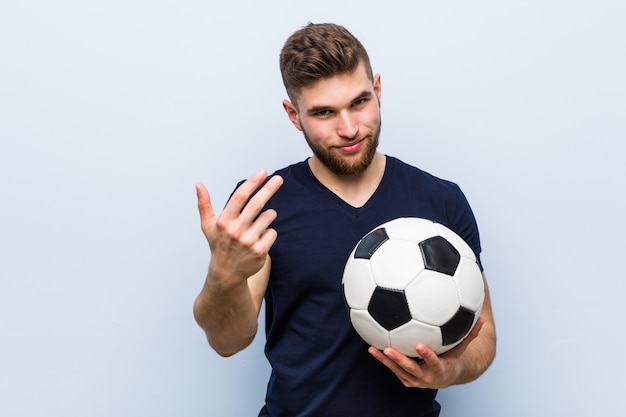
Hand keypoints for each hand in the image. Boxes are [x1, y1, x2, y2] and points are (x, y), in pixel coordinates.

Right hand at [196, 170, 282, 285]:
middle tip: (279, 179)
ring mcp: (248, 241)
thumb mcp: (208, 226)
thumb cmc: (219, 245)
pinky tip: (261, 237)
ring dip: (269, 214)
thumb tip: (198, 184)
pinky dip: (269, 231)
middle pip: (256, 204)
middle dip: (268, 189)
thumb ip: (204, 204)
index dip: (252, 183)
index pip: (239, 197)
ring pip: (267, 217)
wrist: (227, 274)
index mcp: (224, 222)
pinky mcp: (260, 251)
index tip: (262, 172)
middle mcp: (236, 231)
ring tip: (263, 218)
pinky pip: (272, 232)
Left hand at [368, 317, 484, 388]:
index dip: (426, 354)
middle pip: (411, 369)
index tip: (419, 344)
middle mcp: (426, 376)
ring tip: (373, 348)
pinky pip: (392, 368)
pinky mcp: (405, 378)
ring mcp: (414, 379)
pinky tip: (371, 346)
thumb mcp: (461, 348)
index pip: (433, 362)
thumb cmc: (452, 357)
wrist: (445, 377)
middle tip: (389, 348)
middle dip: (399, 360)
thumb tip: (482, 319)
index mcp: (440, 368)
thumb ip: (470, 334)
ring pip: (397, 370)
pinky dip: (382, 359)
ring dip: (385, 360)